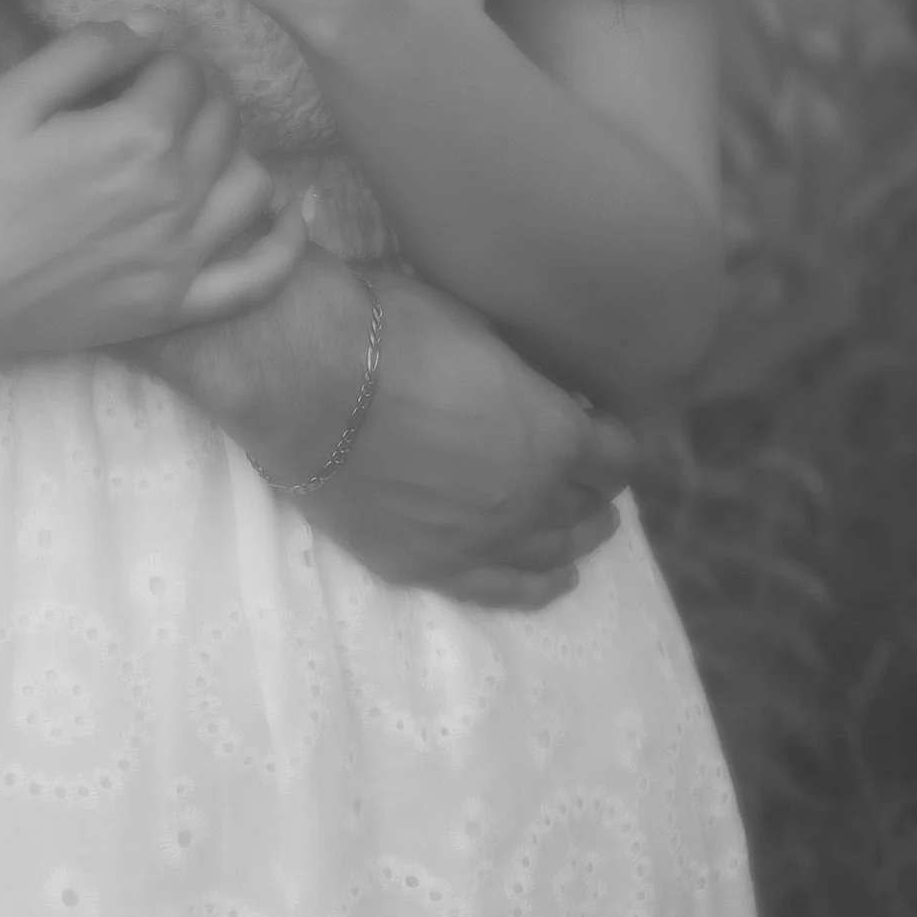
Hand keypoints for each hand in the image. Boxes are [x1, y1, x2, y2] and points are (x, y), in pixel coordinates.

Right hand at [0, 22, 307, 370]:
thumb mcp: (11, 97)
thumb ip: (91, 51)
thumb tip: (159, 23)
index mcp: (137, 136)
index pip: (186, 71)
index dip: (163, 54)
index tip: (136, 59)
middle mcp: (175, 196)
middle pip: (223, 120)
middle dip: (200, 92)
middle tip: (162, 91)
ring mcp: (179, 259)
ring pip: (253, 185)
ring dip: (236, 151)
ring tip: (198, 142)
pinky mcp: (172, 307)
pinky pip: (258, 278)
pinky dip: (287, 244)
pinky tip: (294, 211)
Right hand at [186, 259, 635, 607]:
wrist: (301, 378)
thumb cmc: (386, 330)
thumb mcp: (477, 326)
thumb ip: (518, 370)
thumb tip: (532, 381)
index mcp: (554, 433)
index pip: (615, 453)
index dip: (615, 439)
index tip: (605, 427)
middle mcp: (531, 498)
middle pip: (585, 505)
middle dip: (595, 488)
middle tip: (593, 478)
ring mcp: (479, 541)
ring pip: (551, 552)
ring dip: (575, 538)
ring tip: (584, 531)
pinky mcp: (425, 566)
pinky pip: (498, 590)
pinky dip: (536, 586)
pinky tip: (554, 580)